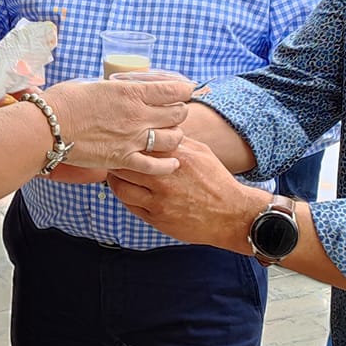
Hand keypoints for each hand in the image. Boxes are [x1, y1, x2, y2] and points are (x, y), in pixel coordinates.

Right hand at [41, 74, 194, 171]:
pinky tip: (171, 163)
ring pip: (173, 139)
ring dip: (175, 136)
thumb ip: (116, 90)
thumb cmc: (64, 102)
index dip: (184, 90)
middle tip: (175, 113)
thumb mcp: (95, 85)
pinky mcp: (122, 159)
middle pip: (178, 114)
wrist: (46, 127)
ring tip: (171, 135)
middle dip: (180, 112)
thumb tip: (123, 91)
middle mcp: (137, 115)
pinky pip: (155, 166)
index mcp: (131, 92)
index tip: (185, 90)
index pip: (173, 90)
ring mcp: (131, 139)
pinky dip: (167, 165)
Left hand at [105, 136, 270, 248]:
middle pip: (123, 164)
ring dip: (115, 180)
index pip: (138, 143)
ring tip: (118, 174)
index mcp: (176, 157)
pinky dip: (124, 196)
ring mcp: (159, 200)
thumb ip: (177, 140)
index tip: (122, 140)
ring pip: (120, 186)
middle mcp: (165, 178)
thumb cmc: (216, 181)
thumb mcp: (201, 152)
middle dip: (116, 160)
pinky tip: (128, 190)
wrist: (232, 215)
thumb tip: (157, 127)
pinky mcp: (156, 218)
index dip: (126, 141)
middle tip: (113, 157)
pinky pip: (129, 205)